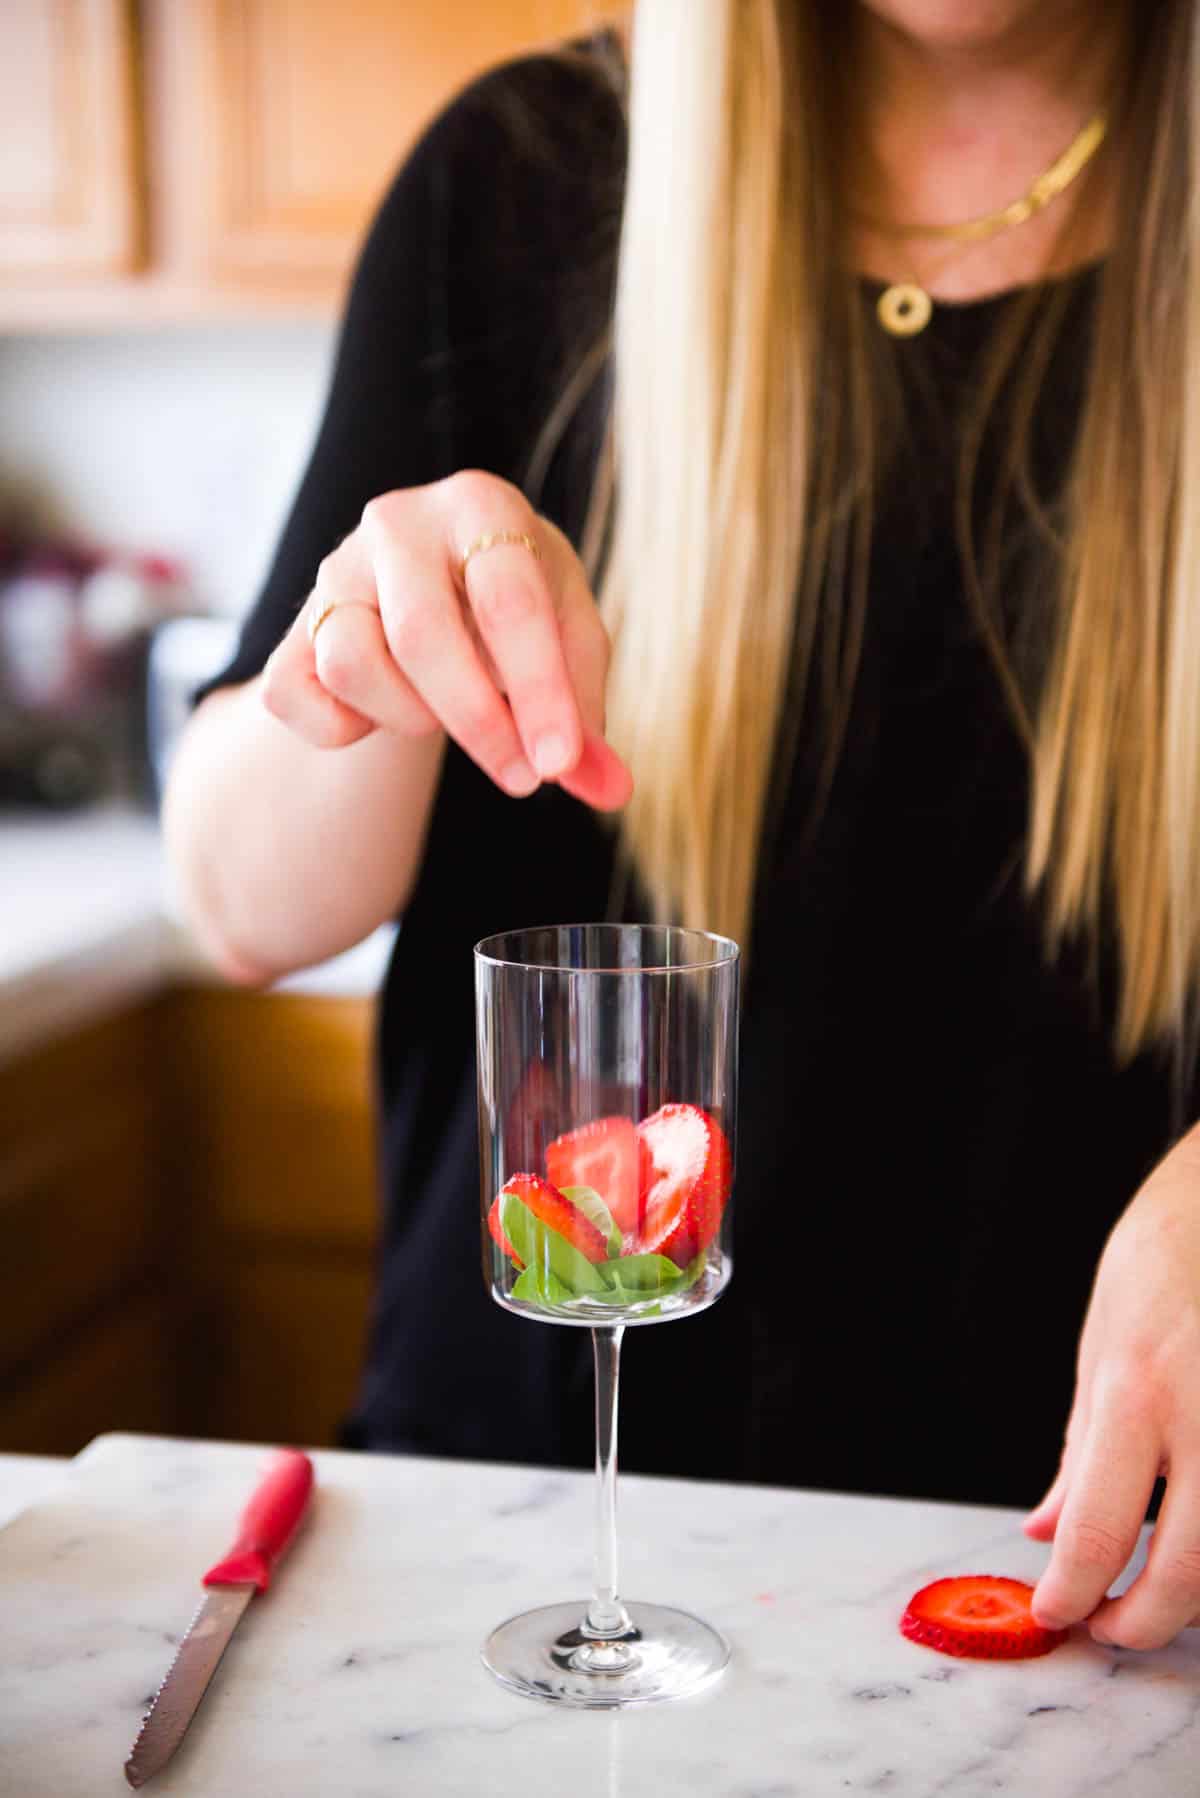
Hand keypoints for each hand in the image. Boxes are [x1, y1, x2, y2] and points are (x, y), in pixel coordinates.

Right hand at [261, 470, 631, 810]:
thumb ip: (586, 713)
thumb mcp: (569, 642)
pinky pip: (292, 696)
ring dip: (409, 716)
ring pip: (351, 664)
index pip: (507, 601)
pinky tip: (383, 716)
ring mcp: (333, 571)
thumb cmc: (515, 612)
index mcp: (479, 505)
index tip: (557, 763)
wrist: (439, 588)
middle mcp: (397, 524)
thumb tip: (611, 791)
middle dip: (477, 721)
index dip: (537, 691)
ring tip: (445, 713)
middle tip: (522, 778)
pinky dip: (340, 729)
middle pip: (422, 634)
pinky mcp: (292, 628)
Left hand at [1025, 1129, 1199, 1648]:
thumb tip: (1046, 1530)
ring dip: (1196, 1594)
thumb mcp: (1102, 1344)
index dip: (1072, 1595)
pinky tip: (1198, 1535)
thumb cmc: (1165, 1259)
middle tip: (1114, 1629)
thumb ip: (1081, 1448)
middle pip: (1184, 1571)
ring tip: (1161, 1591)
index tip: (1058, 1613)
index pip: (1095, 1531)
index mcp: (1135, 1390)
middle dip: (1143, 1623)